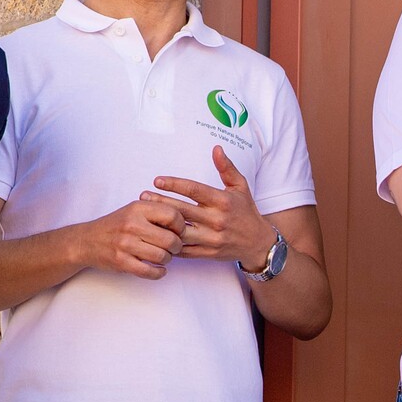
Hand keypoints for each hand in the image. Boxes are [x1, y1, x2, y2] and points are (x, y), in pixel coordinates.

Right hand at [75, 197, 184, 279]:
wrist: (87, 241)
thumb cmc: (116, 226)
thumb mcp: (134, 210)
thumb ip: (156, 212)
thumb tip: (186, 221)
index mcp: (138, 208)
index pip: (172, 215)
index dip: (181, 226)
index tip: (179, 232)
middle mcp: (132, 224)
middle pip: (171, 239)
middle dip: (177, 246)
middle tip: (174, 248)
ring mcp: (125, 244)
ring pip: (162, 256)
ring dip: (167, 260)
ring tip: (164, 257)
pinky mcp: (121, 261)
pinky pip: (149, 272)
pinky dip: (159, 273)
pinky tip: (159, 270)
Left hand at [153, 148, 274, 267]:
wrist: (258, 243)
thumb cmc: (246, 211)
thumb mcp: (241, 186)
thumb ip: (227, 168)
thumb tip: (216, 148)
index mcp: (223, 201)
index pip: (194, 190)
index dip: (174, 184)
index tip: (157, 180)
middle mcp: (217, 220)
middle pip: (183, 210)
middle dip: (161, 202)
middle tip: (143, 196)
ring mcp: (212, 238)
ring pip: (180, 232)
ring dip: (161, 224)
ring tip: (145, 216)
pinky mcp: (208, 253)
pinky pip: (184, 250)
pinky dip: (169, 243)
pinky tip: (156, 235)